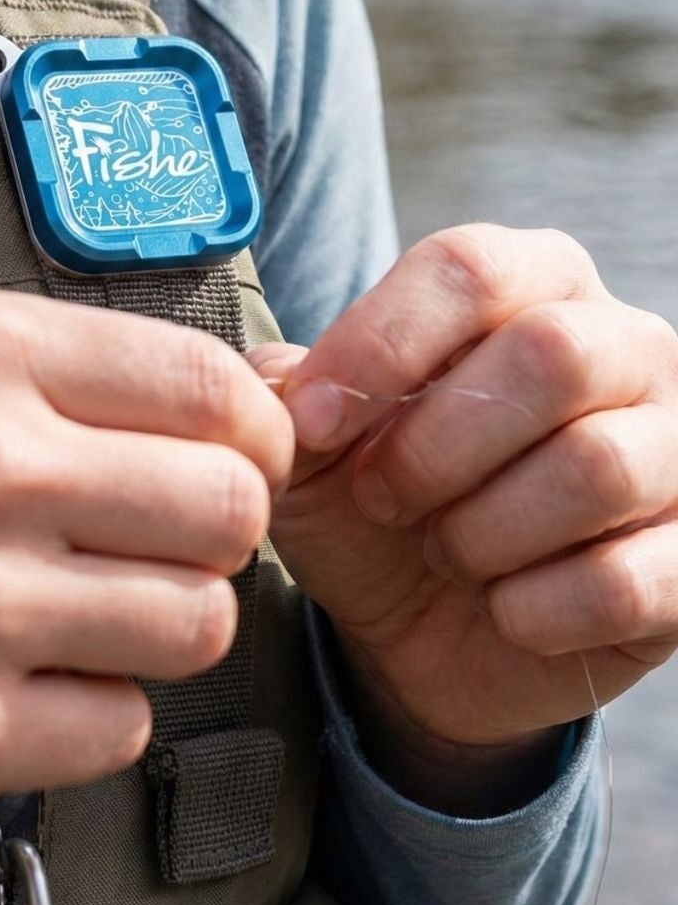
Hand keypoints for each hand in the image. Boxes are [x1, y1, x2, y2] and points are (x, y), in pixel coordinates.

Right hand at [0, 288, 291, 839]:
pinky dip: (94, 711)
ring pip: (199, 623)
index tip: (241, 457)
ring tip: (85, 613)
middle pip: (231, 508)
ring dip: (164, 623)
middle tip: (167, 543)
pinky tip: (23, 682)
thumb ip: (38, 369)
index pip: (209, 383)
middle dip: (222, 530)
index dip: (254, 430)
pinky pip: (122, 728)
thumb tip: (206, 399)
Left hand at [253, 226, 677, 807]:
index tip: (312, 421)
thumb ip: (290, 395)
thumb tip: (276, 377)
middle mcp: (625, 345)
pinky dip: (535, 610)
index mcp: (532, 282)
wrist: (431, 636)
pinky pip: (628, 580)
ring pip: (597, 465)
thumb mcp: (315, 449)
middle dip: (438, 444)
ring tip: (447, 551)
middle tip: (383, 497)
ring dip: (483, 531)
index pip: (470, 267)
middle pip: (553, 353)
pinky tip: (504, 610)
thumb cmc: (381, 505)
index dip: (380, 344)